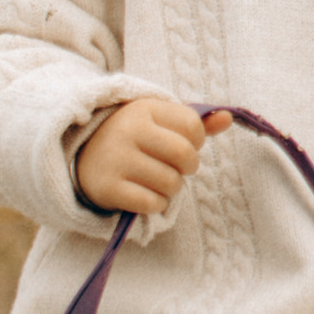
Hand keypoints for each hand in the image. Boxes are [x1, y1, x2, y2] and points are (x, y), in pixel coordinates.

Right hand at [71, 95, 231, 216]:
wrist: (83, 156)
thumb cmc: (134, 138)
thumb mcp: (160, 122)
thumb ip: (196, 122)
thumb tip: (229, 118)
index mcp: (144, 109)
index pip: (192, 126)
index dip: (196, 141)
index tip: (183, 145)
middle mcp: (128, 130)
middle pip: (184, 155)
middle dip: (188, 167)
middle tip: (177, 168)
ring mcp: (116, 159)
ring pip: (170, 182)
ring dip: (172, 188)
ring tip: (159, 181)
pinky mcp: (108, 188)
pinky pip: (152, 203)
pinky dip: (157, 204)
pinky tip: (147, 195)